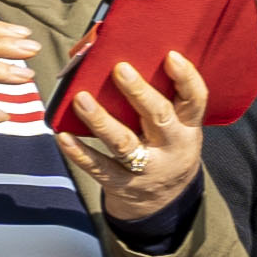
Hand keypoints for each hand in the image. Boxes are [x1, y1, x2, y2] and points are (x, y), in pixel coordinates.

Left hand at [57, 45, 211, 230]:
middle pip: (158, 117)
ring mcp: (146, 168)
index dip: (186, 78)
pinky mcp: (122, 184)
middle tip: (120, 69)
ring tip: (81, 98)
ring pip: (123, 143)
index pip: (194, 100)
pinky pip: (99, 167)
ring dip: (101, 120)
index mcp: (188, 127)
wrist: (164, 200)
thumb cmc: (164, 146)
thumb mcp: (177, 127)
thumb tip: (127, 57)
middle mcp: (171, 147)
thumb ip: (162, 99)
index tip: (171, 56)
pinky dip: (79, 152)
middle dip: (139, 93)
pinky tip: (62, 136)